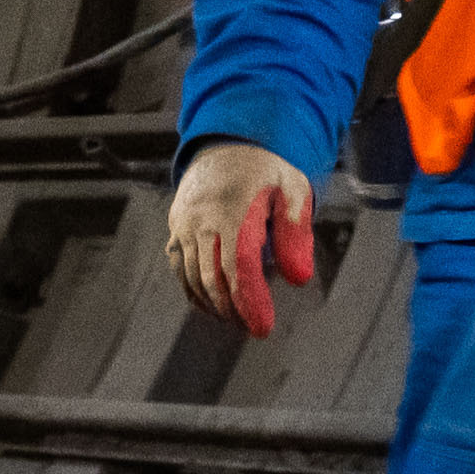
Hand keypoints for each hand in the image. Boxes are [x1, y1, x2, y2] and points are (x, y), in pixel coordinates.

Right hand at [166, 142, 316, 338]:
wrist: (226, 145)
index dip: (250, 301)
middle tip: (254, 328)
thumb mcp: (293, 189)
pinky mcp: (175, 228)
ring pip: (193, 277)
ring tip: (237, 319)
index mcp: (234, 209)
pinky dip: (193, 292)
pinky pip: (179, 267)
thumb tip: (299, 279)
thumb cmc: (267, 171)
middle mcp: (202, 219)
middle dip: (234, 310)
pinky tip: (212, 306)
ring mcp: (184, 224)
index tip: (263, 328)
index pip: (239, 267)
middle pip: (212, 278)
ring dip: (215, 305)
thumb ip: (296, 232)